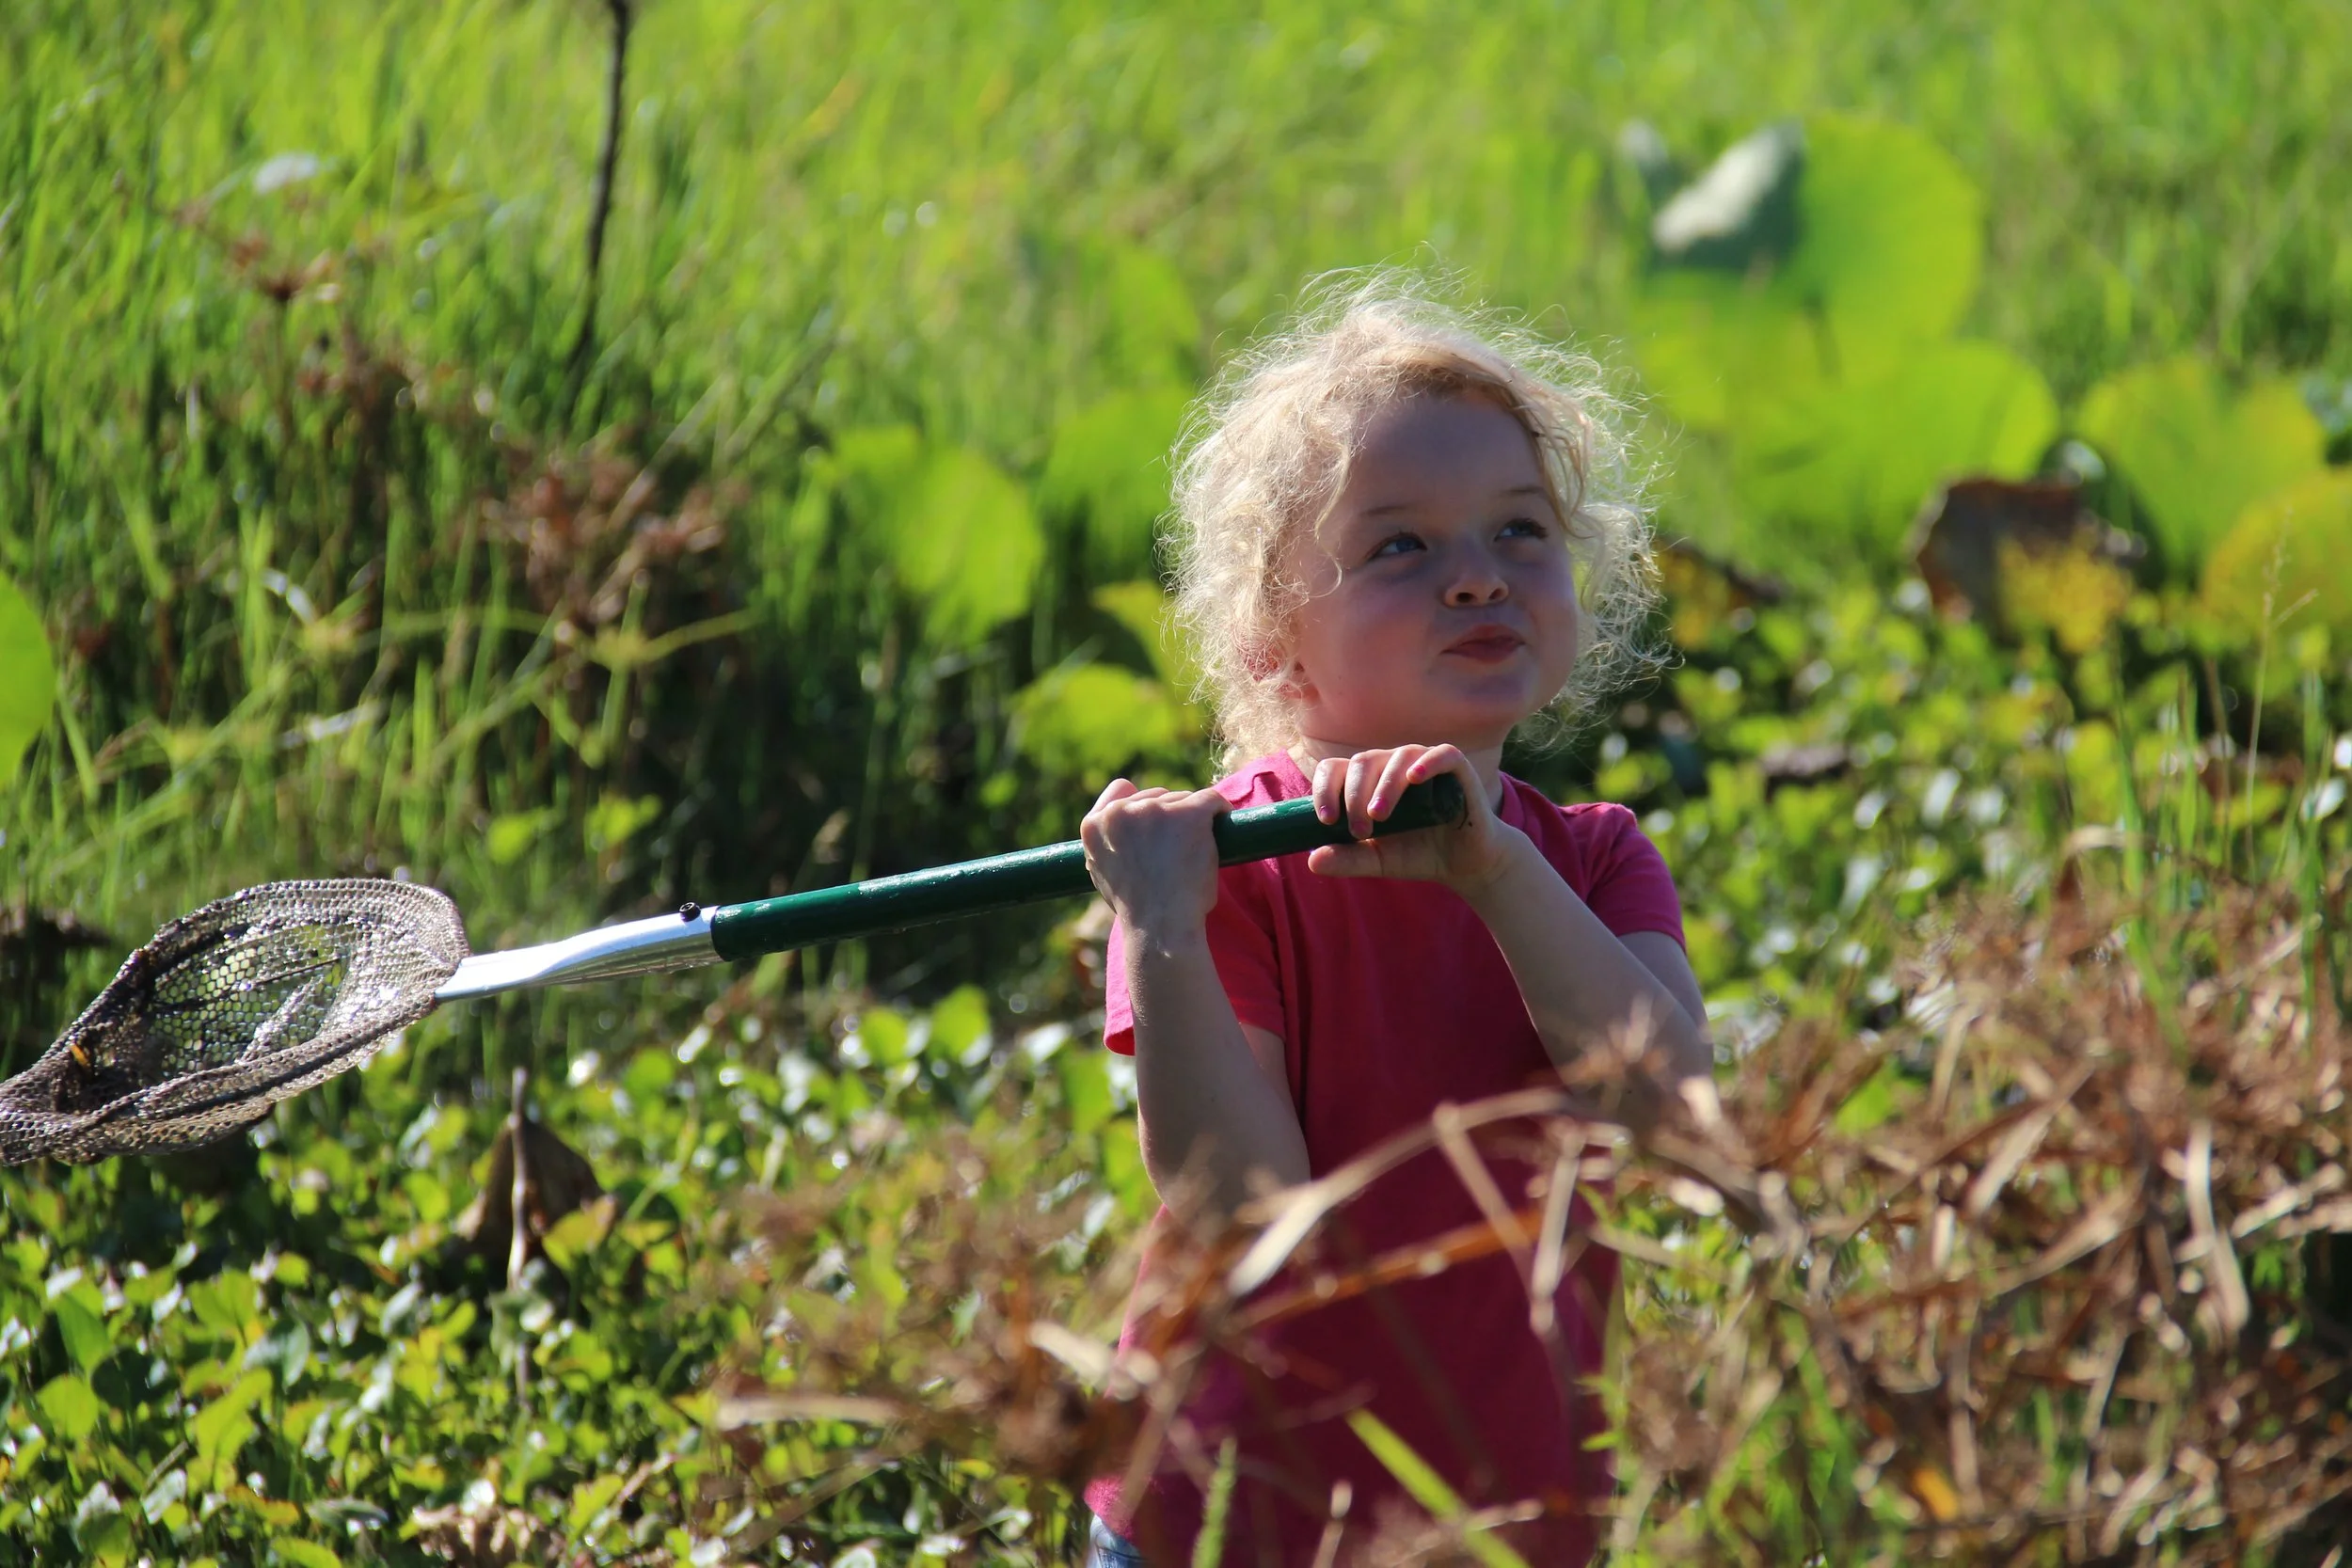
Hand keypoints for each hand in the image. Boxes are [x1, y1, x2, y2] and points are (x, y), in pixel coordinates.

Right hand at [1080, 779, 1227, 941]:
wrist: (1162, 928)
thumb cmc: (1140, 912)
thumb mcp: (1105, 875)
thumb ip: (1110, 847)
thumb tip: (1125, 835)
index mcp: (1094, 826)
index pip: (1121, 790)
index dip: (1142, 802)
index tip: (1157, 820)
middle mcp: (1120, 812)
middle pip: (1157, 796)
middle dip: (1171, 817)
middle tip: (1181, 850)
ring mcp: (1154, 809)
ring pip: (1184, 800)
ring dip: (1192, 822)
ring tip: (1194, 856)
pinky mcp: (1189, 812)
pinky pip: (1211, 800)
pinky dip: (1219, 810)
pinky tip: (1224, 824)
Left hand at [1303, 744, 1526, 891]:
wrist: (1464, 864)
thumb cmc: (1416, 854)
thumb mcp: (1377, 861)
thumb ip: (1347, 859)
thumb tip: (1312, 860)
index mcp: (1367, 781)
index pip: (1335, 769)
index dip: (1325, 789)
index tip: (1326, 821)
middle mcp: (1391, 766)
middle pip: (1363, 762)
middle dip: (1355, 796)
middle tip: (1359, 831)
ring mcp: (1423, 763)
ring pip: (1397, 757)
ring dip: (1384, 785)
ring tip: (1378, 816)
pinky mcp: (1456, 768)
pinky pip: (1442, 754)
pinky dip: (1427, 762)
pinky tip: (1415, 778)